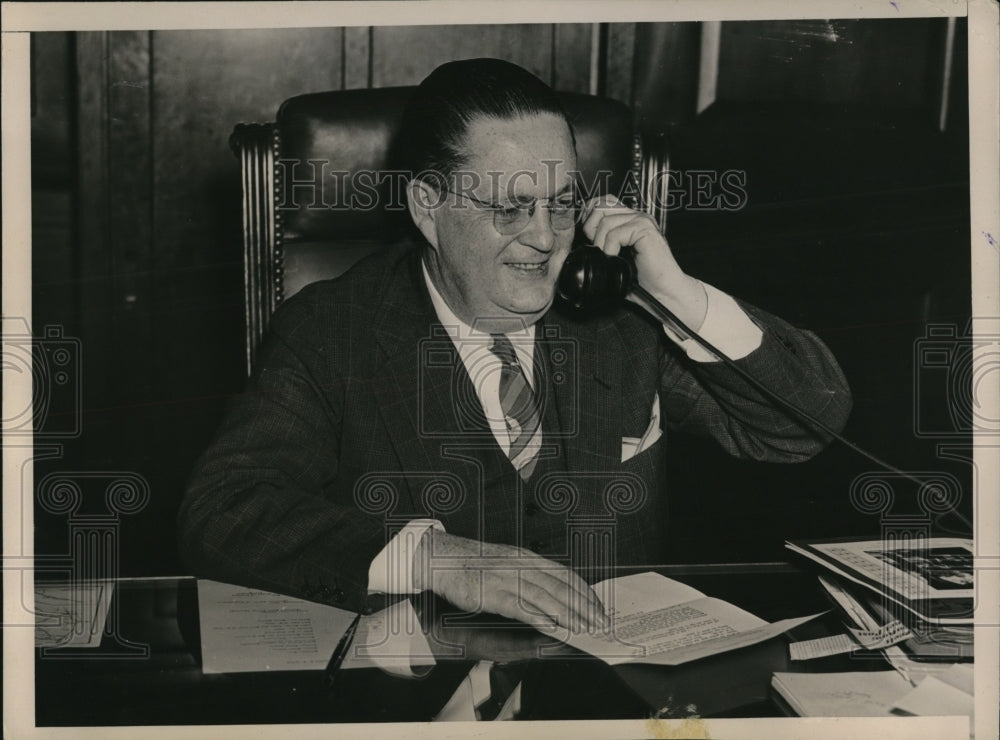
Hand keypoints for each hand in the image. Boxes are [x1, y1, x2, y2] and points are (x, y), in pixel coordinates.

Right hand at [412, 530, 608, 633]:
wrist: (445, 559)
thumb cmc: (476, 562)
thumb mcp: (509, 560)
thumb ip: (530, 574)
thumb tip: (554, 592)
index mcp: (528, 557)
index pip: (565, 574)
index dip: (584, 591)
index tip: (597, 605)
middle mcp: (522, 565)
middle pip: (560, 586)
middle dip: (583, 606)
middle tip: (598, 621)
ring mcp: (508, 579)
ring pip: (546, 597)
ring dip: (567, 614)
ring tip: (581, 627)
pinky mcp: (494, 594)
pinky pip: (521, 607)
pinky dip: (539, 617)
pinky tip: (552, 626)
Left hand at [581, 195, 706, 331]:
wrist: (662, 292)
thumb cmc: (642, 280)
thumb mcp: (614, 260)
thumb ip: (602, 246)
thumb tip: (580, 243)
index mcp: (628, 220)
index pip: (601, 202)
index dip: (588, 216)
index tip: (587, 237)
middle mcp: (635, 216)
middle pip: (600, 206)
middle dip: (590, 228)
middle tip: (596, 248)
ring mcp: (642, 221)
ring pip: (605, 221)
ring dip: (600, 243)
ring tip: (607, 257)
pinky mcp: (645, 230)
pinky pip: (616, 233)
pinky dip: (610, 248)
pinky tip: (615, 259)